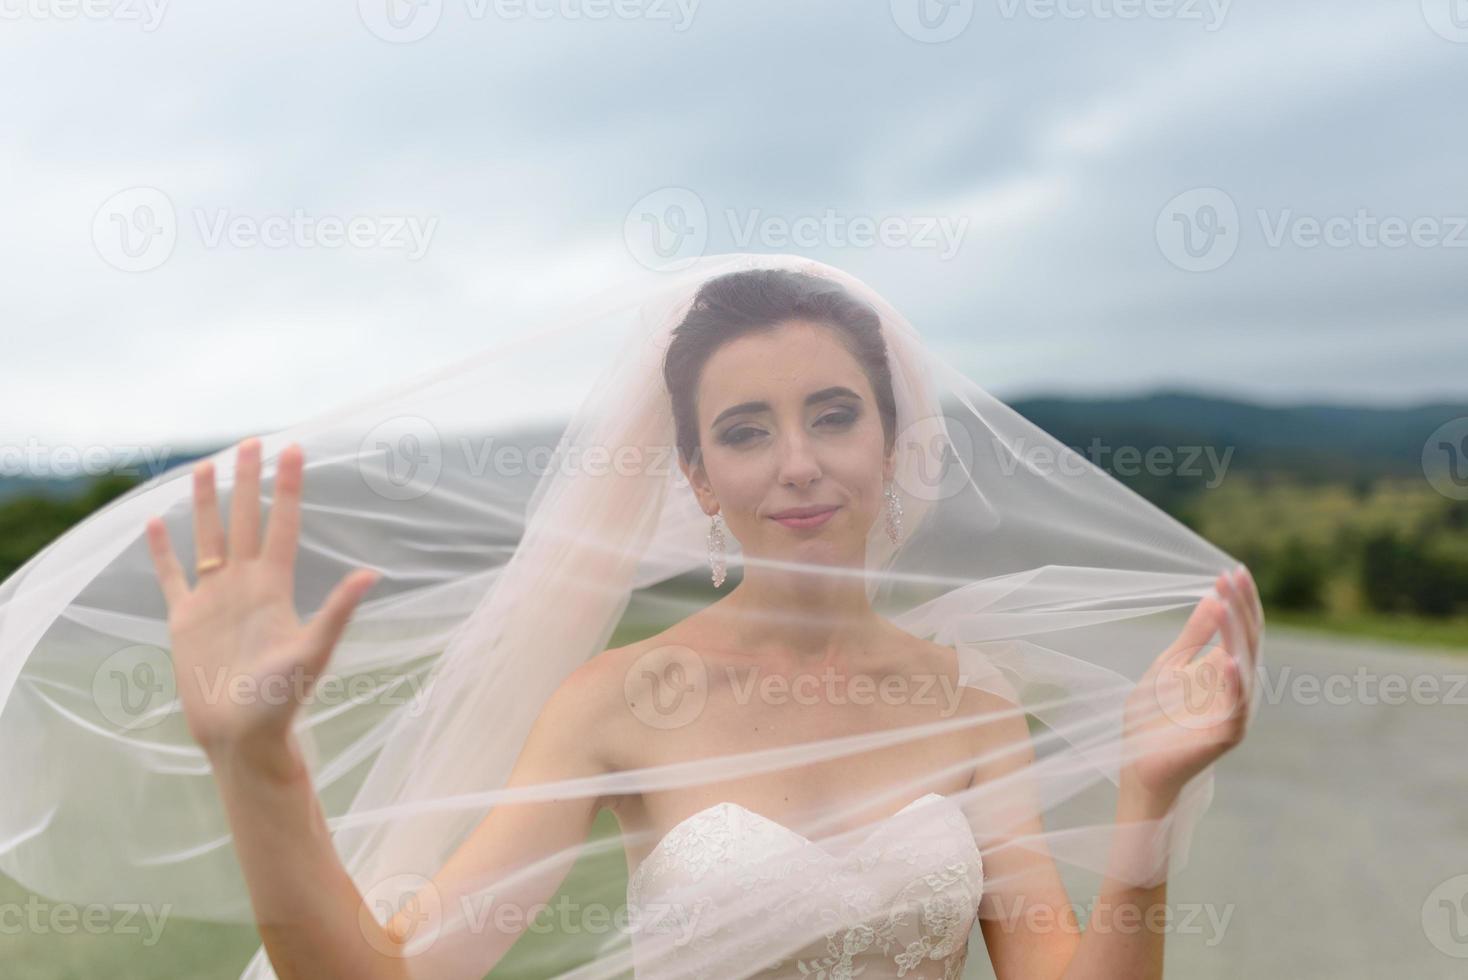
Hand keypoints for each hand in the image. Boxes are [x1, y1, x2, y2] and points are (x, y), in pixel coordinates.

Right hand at [145, 438, 379, 755]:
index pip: (282, 524)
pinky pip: (171, 576)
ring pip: (209, 538)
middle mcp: (245, 585)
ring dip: (205, 504)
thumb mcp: (313, 652)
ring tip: (203, 467)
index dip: (287, 487)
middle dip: (248, 481)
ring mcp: (214, 600)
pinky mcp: (186, 620)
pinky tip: (154, 523)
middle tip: (250, 441)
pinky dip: (162, 552)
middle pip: (246, 520)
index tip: (293, 450)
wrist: (243, 736)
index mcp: (275, 587)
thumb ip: (338, 612)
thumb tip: (373, 574)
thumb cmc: (282, 700)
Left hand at [1121, 565, 1261, 803]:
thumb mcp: (1169, 666)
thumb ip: (1193, 636)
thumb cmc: (1153, 720)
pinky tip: (1228, 659)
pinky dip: (1233, 683)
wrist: (1138, 766)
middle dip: (1240, 608)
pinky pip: (1236, 707)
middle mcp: (1239, 689)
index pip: (1243, 630)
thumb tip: (1213, 597)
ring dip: (1237, 634)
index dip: (1240, 601)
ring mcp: (1235, 712)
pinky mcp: (1226, 736)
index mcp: (1228, 672)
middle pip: (1248, 642)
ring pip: (1246, 666)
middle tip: (1230, 577)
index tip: (1232, 571)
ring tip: (1227, 603)